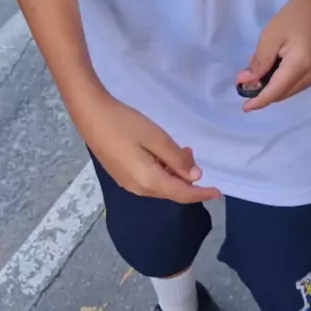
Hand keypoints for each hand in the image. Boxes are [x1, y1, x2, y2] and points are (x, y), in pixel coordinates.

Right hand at [73, 90, 220, 203]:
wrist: (91, 116)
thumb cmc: (125, 124)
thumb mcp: (156, 138)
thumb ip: (177, 159)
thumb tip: (195, 176)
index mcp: (150, 181)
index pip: (183, 194)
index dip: (202, 193)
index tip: (219, 191)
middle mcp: (139, 189)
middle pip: (172, 191)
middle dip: (187, 179)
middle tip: (191, 152)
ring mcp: (128, 184)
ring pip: (160, 185)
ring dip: (174, 173)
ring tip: (179, 150)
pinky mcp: (122, 176)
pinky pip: (149, 180)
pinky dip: (162, 171)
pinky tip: (161, 154)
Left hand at [236, 0, 310, 110]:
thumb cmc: (293, 16)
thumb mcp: (270, 37)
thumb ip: (258, 63)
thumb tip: (245, 82)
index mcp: (298, 68)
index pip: (274, 93)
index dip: (258, 102)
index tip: (243, 107)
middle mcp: (310, 77)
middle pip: (281, 95)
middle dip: (262, 94)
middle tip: (243, 82)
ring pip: (287, 92)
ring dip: (270, 89)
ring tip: (254, 75)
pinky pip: (294, 85)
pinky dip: (280, 83)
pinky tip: (269, 71)